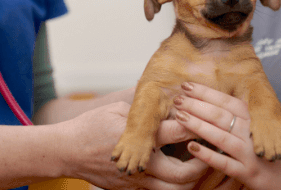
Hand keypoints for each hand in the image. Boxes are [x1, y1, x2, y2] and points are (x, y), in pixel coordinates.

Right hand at [60, 101, 207, 189]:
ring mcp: (137, 181)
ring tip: (204, 165)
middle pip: (184, 173)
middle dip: (203, 162)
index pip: (179, 132)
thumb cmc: (92, 126)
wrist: (68, 152)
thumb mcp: (120, 110)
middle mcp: (141, 165)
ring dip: (193, 180)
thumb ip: (145, 111)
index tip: (211, 118)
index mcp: (139, 139)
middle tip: (213, 148)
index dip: (198, 124)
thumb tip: (167, 100)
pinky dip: (177, 185)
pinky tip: (185, 173)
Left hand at [172, 83, 280, 189]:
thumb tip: (232, 104)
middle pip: (221, 115)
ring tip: (179, 116)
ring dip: (198, 124)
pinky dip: (208, 154)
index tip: (188, 85)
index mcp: (259, 119)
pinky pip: (225, 163)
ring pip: (220, 136)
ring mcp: (252, 155)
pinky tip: (192, 146)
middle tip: (176, 97)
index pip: (228, 101)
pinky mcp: (251, 175)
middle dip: (196, 105)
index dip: (206, 92)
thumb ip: (255, 116)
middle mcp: (254, 134)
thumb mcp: (277, 125)